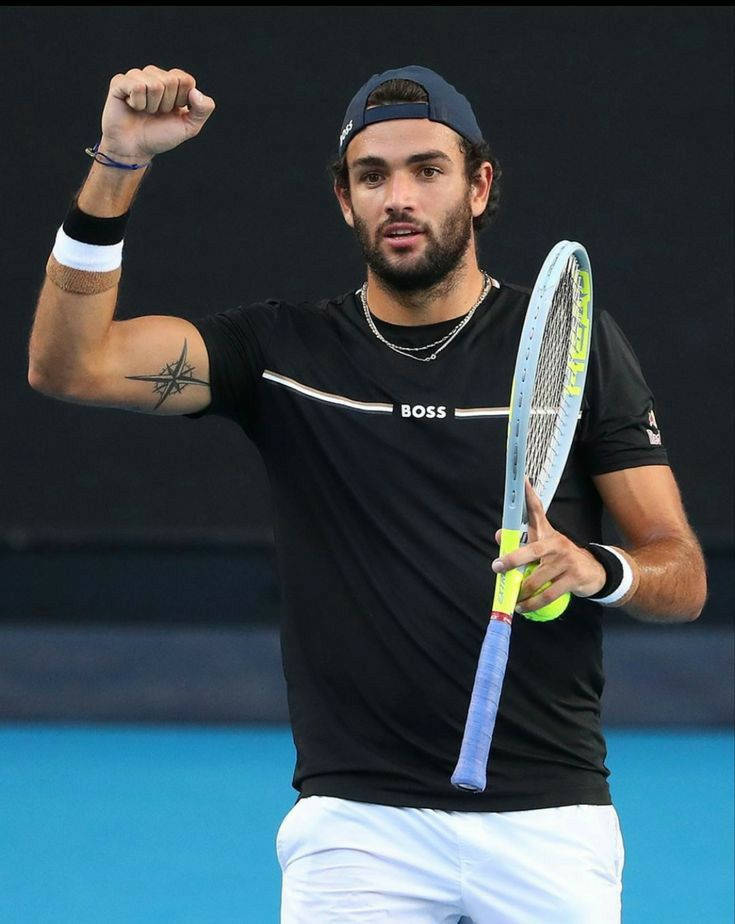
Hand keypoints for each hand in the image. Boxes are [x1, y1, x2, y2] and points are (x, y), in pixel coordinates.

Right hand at [99, 65, 215, 160]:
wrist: (135, 149)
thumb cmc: (160, 136)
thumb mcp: (189, 127)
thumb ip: (202, 110)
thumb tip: (195, 92)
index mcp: (173, 82)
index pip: (186, 80)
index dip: (182, 100)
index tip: (172, 112)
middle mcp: (155, 75)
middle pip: (171, 80)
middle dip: (166, 104)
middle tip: (156, 113)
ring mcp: (136, 76)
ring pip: (154, 84)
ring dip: (151, 105)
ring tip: (145, 111)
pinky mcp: (120, 82)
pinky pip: (137, 86)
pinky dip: (138, 103)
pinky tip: (132, 107)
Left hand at [491, 479, 605, 612]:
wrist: (594, 571)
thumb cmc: (561, 557)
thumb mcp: (544, 545)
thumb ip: (522, 540)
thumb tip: (498, 535)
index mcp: (547, 533)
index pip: (537, 510)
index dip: (529, 495)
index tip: (522, 480)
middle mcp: (556, 544)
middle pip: (530, 551)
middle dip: (512, 560)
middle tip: (498, 567)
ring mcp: (565, 561)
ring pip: (536, 579)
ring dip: (522, 592)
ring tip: (514, 598)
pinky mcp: (573, 578)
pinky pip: (547, 595)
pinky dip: (532, 603)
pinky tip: (523, 607)